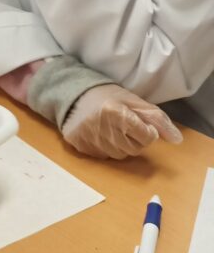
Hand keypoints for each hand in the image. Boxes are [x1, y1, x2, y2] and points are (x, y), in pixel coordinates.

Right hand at [61, 84, 182, 159]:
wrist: (74, 96)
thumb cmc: (108, 97)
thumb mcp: (134, 101)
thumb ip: (157, 118)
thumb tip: (177, 140)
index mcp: (117, 113)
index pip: (148, 136)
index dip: (146, 129)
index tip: (137, 121)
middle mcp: (103, 129)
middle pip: (135, 149)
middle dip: (134, 139)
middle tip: (123, 125)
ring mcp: (91, 140)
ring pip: (120, 155)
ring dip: (121, 145)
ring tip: (111, 130)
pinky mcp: (82, 147)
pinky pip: (104, 157)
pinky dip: (106, 148)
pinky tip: (100, 135)